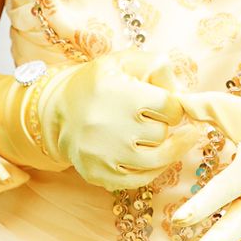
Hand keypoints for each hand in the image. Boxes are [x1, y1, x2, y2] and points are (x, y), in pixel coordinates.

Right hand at [35, 51, 198, 190]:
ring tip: (170, 139)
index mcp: (119, 94)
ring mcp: (103, 154)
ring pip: (157, 159)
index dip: (173, 106)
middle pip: (162, 133)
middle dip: (163, 125)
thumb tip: (184, 94)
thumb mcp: (125, 61)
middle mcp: (110, 126)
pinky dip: (152, 170)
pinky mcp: (97, 174)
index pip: (170, 107)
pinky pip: (140, 180)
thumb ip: (158, 67)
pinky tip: (154, 157)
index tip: (166, 105)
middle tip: (152, 119)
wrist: (56, 110)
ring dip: (165, 149)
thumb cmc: (99, 83)